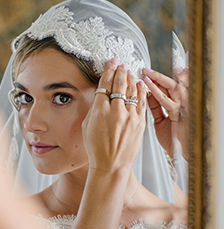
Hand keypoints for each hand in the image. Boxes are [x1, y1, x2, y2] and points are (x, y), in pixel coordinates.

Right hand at [82, 58, 146, 173]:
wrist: (111, 166)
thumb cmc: (96, 148)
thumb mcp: (87, 125)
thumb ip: (95, 108)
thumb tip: (102, 94)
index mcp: (100, 111)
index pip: (105, 84)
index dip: (108, 71)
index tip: (111, 62)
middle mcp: (116, 112)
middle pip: (119, 84)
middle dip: (120, 71)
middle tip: (121, 64)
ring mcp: (130, 117)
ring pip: (132, 91)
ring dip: (130, 79)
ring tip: (129, 71)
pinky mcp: (140, 123)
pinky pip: (141, 102)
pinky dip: (141, 91)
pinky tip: (139, 84)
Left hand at [143, 67, 188, 160]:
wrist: (182, 154)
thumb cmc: (173, 139)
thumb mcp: (162, 120)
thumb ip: (156, 107)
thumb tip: (145, 95)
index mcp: (179, 105)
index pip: (169, 87)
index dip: (159, 79)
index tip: (147, 73)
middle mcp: (182, 103)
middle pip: (170, 84)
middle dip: (157, 76)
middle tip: (145, 69)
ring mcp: (183, 107)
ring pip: (170, 88)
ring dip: (157, 80)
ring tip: (145, 73)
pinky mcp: (180, 114)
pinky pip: (166, 101)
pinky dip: (156, 92)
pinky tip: (148, 86)